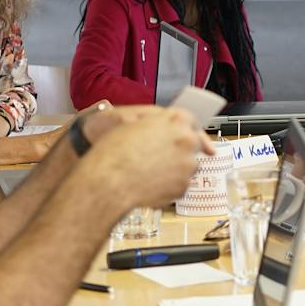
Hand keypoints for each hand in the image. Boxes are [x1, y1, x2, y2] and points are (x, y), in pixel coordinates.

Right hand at [84, 108, 208, 210]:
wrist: (108, 181)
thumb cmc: (114, 152)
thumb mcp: (134, 122)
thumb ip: (158, 122)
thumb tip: (167, 127)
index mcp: (176, 119)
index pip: (192, 122)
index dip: (190, 130)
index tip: (196, 137)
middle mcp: (187, 139)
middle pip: (193, 144)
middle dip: (180, 151)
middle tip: (159, 158)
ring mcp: (188, 164)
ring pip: (188, 166)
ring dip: (174, 169)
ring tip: (148, 171)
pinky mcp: (183, 186)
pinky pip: (180, 185)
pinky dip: (168, 186)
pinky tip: (149, 183)